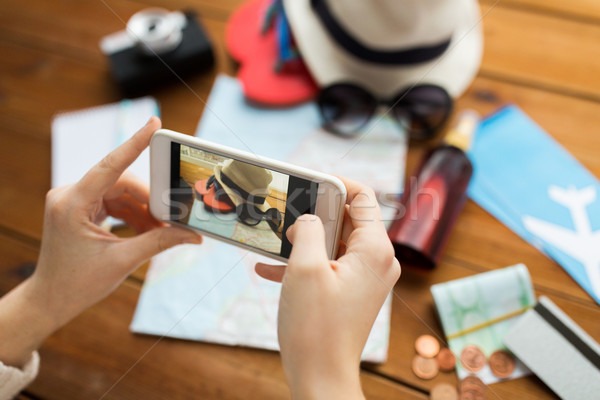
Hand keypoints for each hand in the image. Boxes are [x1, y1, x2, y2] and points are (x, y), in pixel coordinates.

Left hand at [0, 117, 201, 366]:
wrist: (50, 300)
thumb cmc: (78, 284)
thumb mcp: (122, 262)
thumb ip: (159, 243)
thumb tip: (191, 234)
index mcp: (72, 204)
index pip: (110, 166)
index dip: (135, 143)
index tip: (155, 123)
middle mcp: (69, 195)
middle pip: (122, 183)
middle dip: (150, 201)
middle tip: (174, 219)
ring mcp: (73, 200)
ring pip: (121, 193)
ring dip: (144, 210)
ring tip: (161, 231)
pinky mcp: (80, 207)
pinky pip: (114, 202)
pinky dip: (133, 215)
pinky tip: (147, 230)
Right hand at [256, 177, 400, 399]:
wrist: (321, 377)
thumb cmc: (316, 327)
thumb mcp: (305, 267)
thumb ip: (309, 229)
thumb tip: (309, 219)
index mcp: (374, 249)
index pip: (362, 196)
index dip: (335, 183)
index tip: (307, 181)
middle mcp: (377, 260)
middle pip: (347, 218)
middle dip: (314, 213)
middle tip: (285, 211)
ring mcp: (365, 277)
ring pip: (334, 241)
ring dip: (304, 240)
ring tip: (274, 240)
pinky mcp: (351, 291)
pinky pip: (328, 264)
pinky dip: (304, 263)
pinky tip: (269, 268)